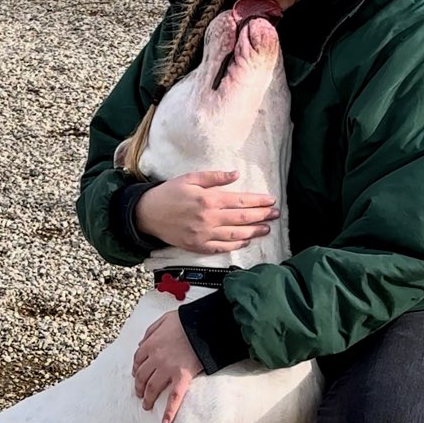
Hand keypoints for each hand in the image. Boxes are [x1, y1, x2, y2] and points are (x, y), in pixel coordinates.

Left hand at [132, 311, 203, 422]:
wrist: (204, 325)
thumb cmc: (187, 320)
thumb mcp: (165, 319)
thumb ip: (151, 331)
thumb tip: (141, 343)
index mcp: (150, 344)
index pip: (138, 360)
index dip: (136, 369)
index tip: (136, 375)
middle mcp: (155, 358)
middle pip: (141, 376)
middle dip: (138, 387)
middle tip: (139, 394)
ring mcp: (168, 369)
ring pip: (152, 388)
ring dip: (147, 399)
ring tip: (146, 406)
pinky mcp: (182, 377)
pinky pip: (174, 398)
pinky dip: (169, 412)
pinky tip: (165, 422)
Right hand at [135, 170, 278, 254]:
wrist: (147, 214)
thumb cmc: (169, 193)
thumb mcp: (190, 178)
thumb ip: (215, 177)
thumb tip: (236, 174)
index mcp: (208, 200)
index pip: (241, 201)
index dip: (258, 201)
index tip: (271, 200)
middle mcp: (208, 219)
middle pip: (242, 219)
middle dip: (262, 216)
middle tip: (276, 214)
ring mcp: (203, 235)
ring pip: (235, 235)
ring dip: (254, 232)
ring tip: (267, 229)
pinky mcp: (197, 246)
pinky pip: (221, 248)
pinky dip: (236, 244)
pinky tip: (246, 241)